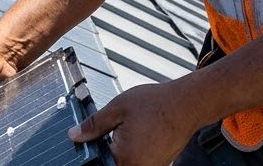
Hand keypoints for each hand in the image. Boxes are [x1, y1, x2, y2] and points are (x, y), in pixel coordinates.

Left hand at [69, 82, 199, 165]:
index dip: (92, 155)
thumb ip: (93, 125)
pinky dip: (132, 152)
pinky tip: (135, 135)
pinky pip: (138, 162)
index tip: (90, 145)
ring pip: (125, 164)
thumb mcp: (118, 108)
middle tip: (108, 134)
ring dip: (119, 153)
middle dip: (106, 152)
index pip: (99, 165)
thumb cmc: (157, 103)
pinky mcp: (158, 164)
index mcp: (125, 159)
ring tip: (125, 132)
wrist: (187, 104)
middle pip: (112, 165)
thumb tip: (74, 135)